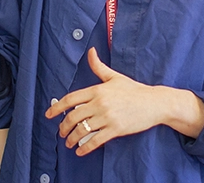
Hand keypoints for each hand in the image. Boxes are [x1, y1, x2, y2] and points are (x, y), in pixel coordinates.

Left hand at [44, 48, 170, 155]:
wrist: (154, 103)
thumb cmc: (134, 90)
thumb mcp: (114, 76)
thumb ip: (99, 66)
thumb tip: (90, 51)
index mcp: (97, 90)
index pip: (71, 99)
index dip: (57, 108)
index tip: (49, 115)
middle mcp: (100, 103)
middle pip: (73, 117)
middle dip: (63, 128)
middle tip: (60, 133)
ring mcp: (107, 117)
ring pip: (82, 130)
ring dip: (72, 139)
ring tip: (69, 143)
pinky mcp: (116, 129)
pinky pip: (96, 141)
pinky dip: (85, 148)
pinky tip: (80, 151)